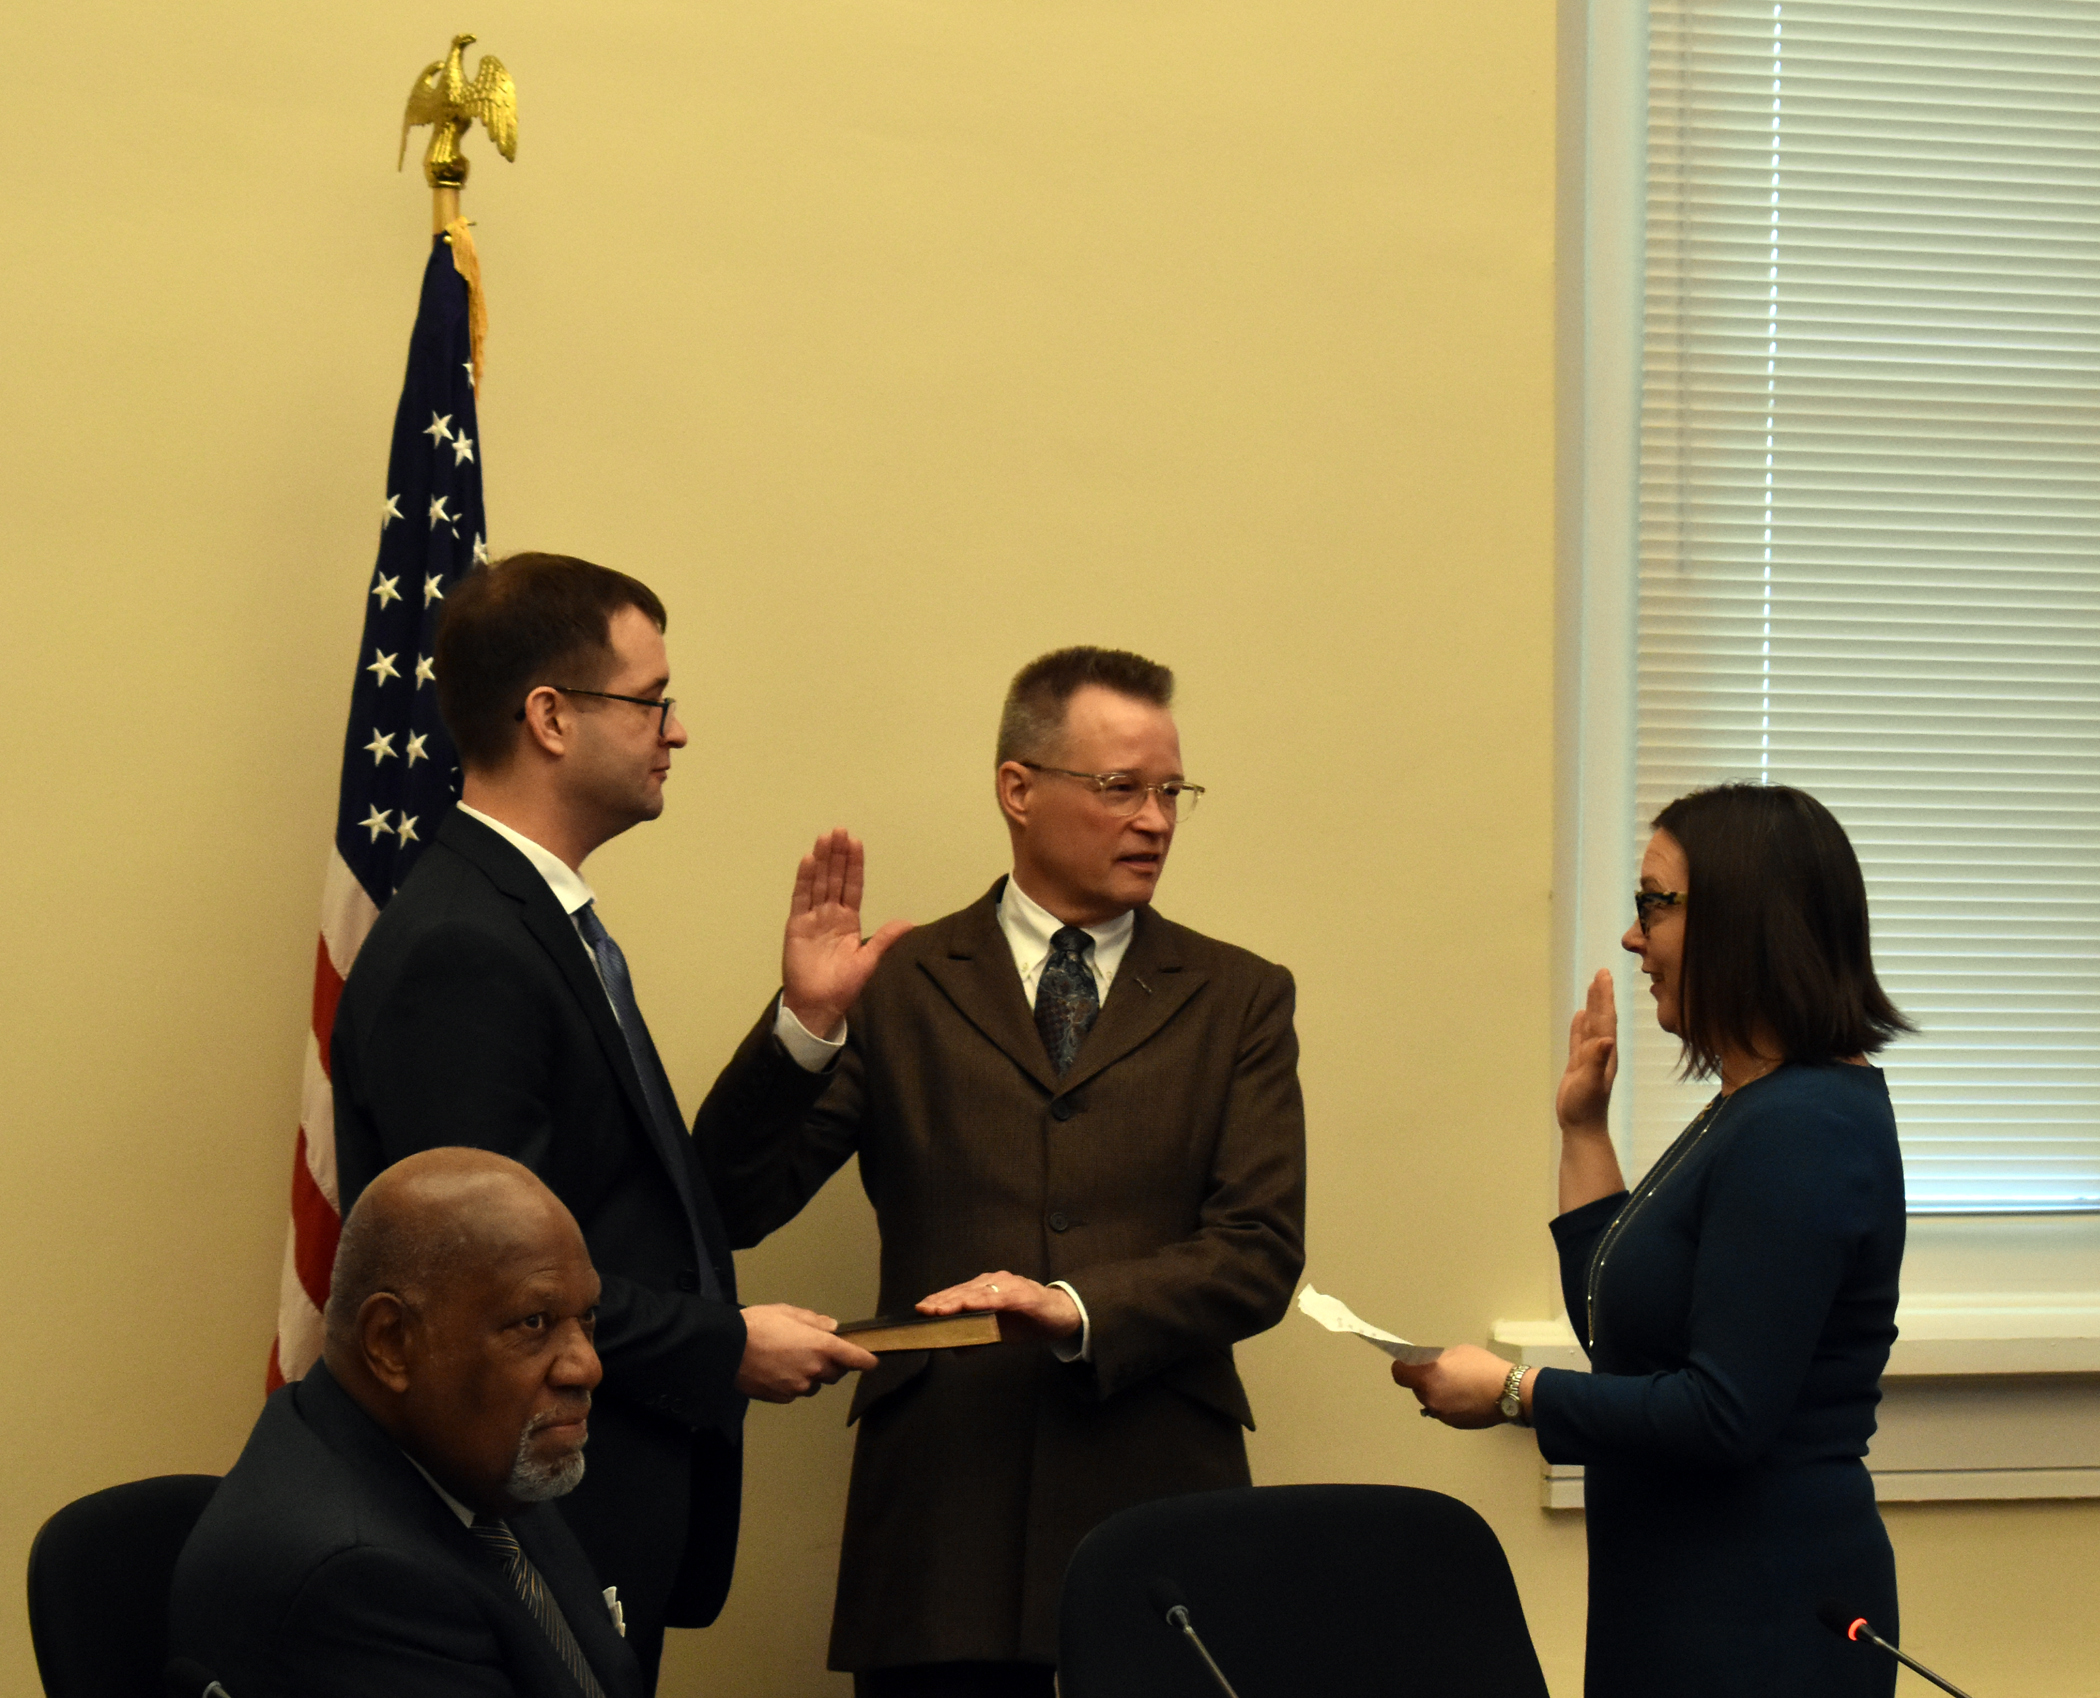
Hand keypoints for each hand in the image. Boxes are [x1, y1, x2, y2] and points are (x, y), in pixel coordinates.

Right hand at [734, 1303, 879, 1401]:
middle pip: (836, 1373)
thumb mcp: (787, 1312)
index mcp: (820, 1346)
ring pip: (815, 1384)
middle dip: (832, 1363)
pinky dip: (793, 1383)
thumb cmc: (757, 1325)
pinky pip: (796, 1392)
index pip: (855, 1358)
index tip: (872, 1362)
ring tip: (790, 1359)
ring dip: (812, 1374)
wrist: (726, 1350)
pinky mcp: (783, 1398)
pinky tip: (777, 1370)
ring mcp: (798, 1387)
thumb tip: (832, 1327)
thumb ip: (814, 1321)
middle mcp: (814, 1370)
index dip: (866, 1360)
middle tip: (815, 1350)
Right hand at [781, 830, 913, 1039]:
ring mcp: (812, 918)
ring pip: (818, 883)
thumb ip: (885, 939)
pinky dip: (804, 879)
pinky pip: (801, 898)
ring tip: (826, 837)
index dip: (854, 865)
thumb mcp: (868, 961)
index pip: (852, 886)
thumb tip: (909, 922)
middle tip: (840, 830)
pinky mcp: (796, 925)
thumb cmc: (842, 986)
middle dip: (838, 855)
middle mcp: (830, 914)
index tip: (856, 842)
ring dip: (822, 860)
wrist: (818, 1005)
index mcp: (848, 921)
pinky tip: (809, 860)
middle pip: (835, 878)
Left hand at [916, 1271, 1080, 1342]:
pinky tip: (971, 1305)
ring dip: (958, 1301)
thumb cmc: (1030, 1320)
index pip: (958, 1294)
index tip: (921, 1308)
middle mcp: (995, 1282)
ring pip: (978, 1292)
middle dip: (943, 1301)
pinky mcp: (1023, 1294)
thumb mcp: (1000, 1333)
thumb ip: (978, 1338)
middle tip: (924, 1309)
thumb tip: (956, 1349)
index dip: (940, 1300)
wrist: (1063, 1315)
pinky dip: (984, 1301)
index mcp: (987, 1289)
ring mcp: (1009, 1286)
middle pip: (963, 1291)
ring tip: (940, 1309)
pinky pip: (1000, 1298)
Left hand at [1390, 1344, 1522, 1429]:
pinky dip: (1451, 1404)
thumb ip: (1440, 1360)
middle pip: (1418, 1389)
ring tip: (1459, 1386)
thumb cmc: (1483, 1367)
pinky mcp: (1455, 1424)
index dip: (1402, 1368)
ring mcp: (1443, 1415)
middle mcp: (1430, 1399)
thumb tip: (1433, 1365)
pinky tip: (1467, 1398)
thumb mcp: (1458, 1353)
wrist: (1509, 1392)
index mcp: (1427, 1378)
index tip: (1408, 1364)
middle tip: (1442, 1373)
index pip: (1400, 1374)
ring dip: (1439, 1393)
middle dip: (1425, 1381)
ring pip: (1432, 1401)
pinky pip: (1446, 1411)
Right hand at [1555, 968, 1618, 1134]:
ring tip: (1593, 986)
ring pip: (1592, 1025)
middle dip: (1602, 995)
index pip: (1606, 1019)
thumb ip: (1596, 1061)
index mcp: (1605, 1052)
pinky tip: (1580, 1014)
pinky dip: (1580, 1024)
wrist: (1583, 1127)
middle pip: (1602, 1017)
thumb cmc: (1586, 1108)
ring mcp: (1590, 1057)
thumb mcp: (1590, 1084)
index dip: (1605, 997)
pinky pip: (1580, 1038)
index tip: (1604, 976)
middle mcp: (1600, 1051)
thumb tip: (1605, 1039)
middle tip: (1602, 972)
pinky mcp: (1580, 1065)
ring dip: (1593, 1005)